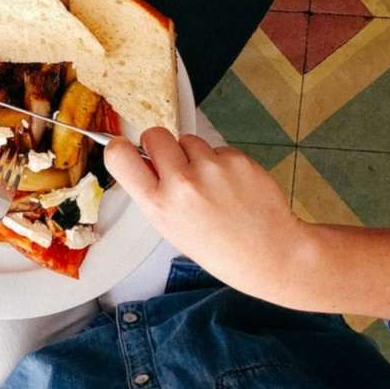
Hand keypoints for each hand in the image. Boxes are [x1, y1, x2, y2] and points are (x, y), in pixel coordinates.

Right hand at [106, 130, 307, 302]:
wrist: (270, 253)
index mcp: (159, 205)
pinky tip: (231, 186)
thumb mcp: (171, 228)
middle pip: (154, 135)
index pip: (120, 156)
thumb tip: (142, 159)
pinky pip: (217, 148)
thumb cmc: (219, 247)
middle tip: (173, 164)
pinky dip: (221, 162)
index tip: (125, 148)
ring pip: (188, 140)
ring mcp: (211, 168)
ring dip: (194, 155)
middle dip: (160, 145)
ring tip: (210, 184)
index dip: (119, 147)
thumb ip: (154, 193)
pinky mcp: (237, 159)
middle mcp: (182, 183)